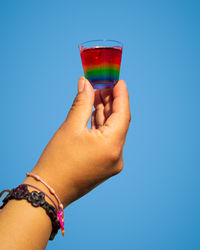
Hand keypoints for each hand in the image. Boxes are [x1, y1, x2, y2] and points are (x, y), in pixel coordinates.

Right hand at [25, 77, 130, 206]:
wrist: (49, 190)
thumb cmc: (58, 160)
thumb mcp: (70, 127)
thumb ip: (82, 103)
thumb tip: (85, 84)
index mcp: (112, 145)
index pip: (123, 114)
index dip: (121, 96)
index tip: (119, 82)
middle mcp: (117, 156)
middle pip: (119, 123)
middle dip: (111, 103)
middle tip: (102, 87)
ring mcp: (112, 162)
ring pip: (113, 132)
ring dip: (105, 114)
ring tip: (96, 97)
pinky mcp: (105, 165)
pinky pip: (108, 141)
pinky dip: (102, 127)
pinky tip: (95, 114)